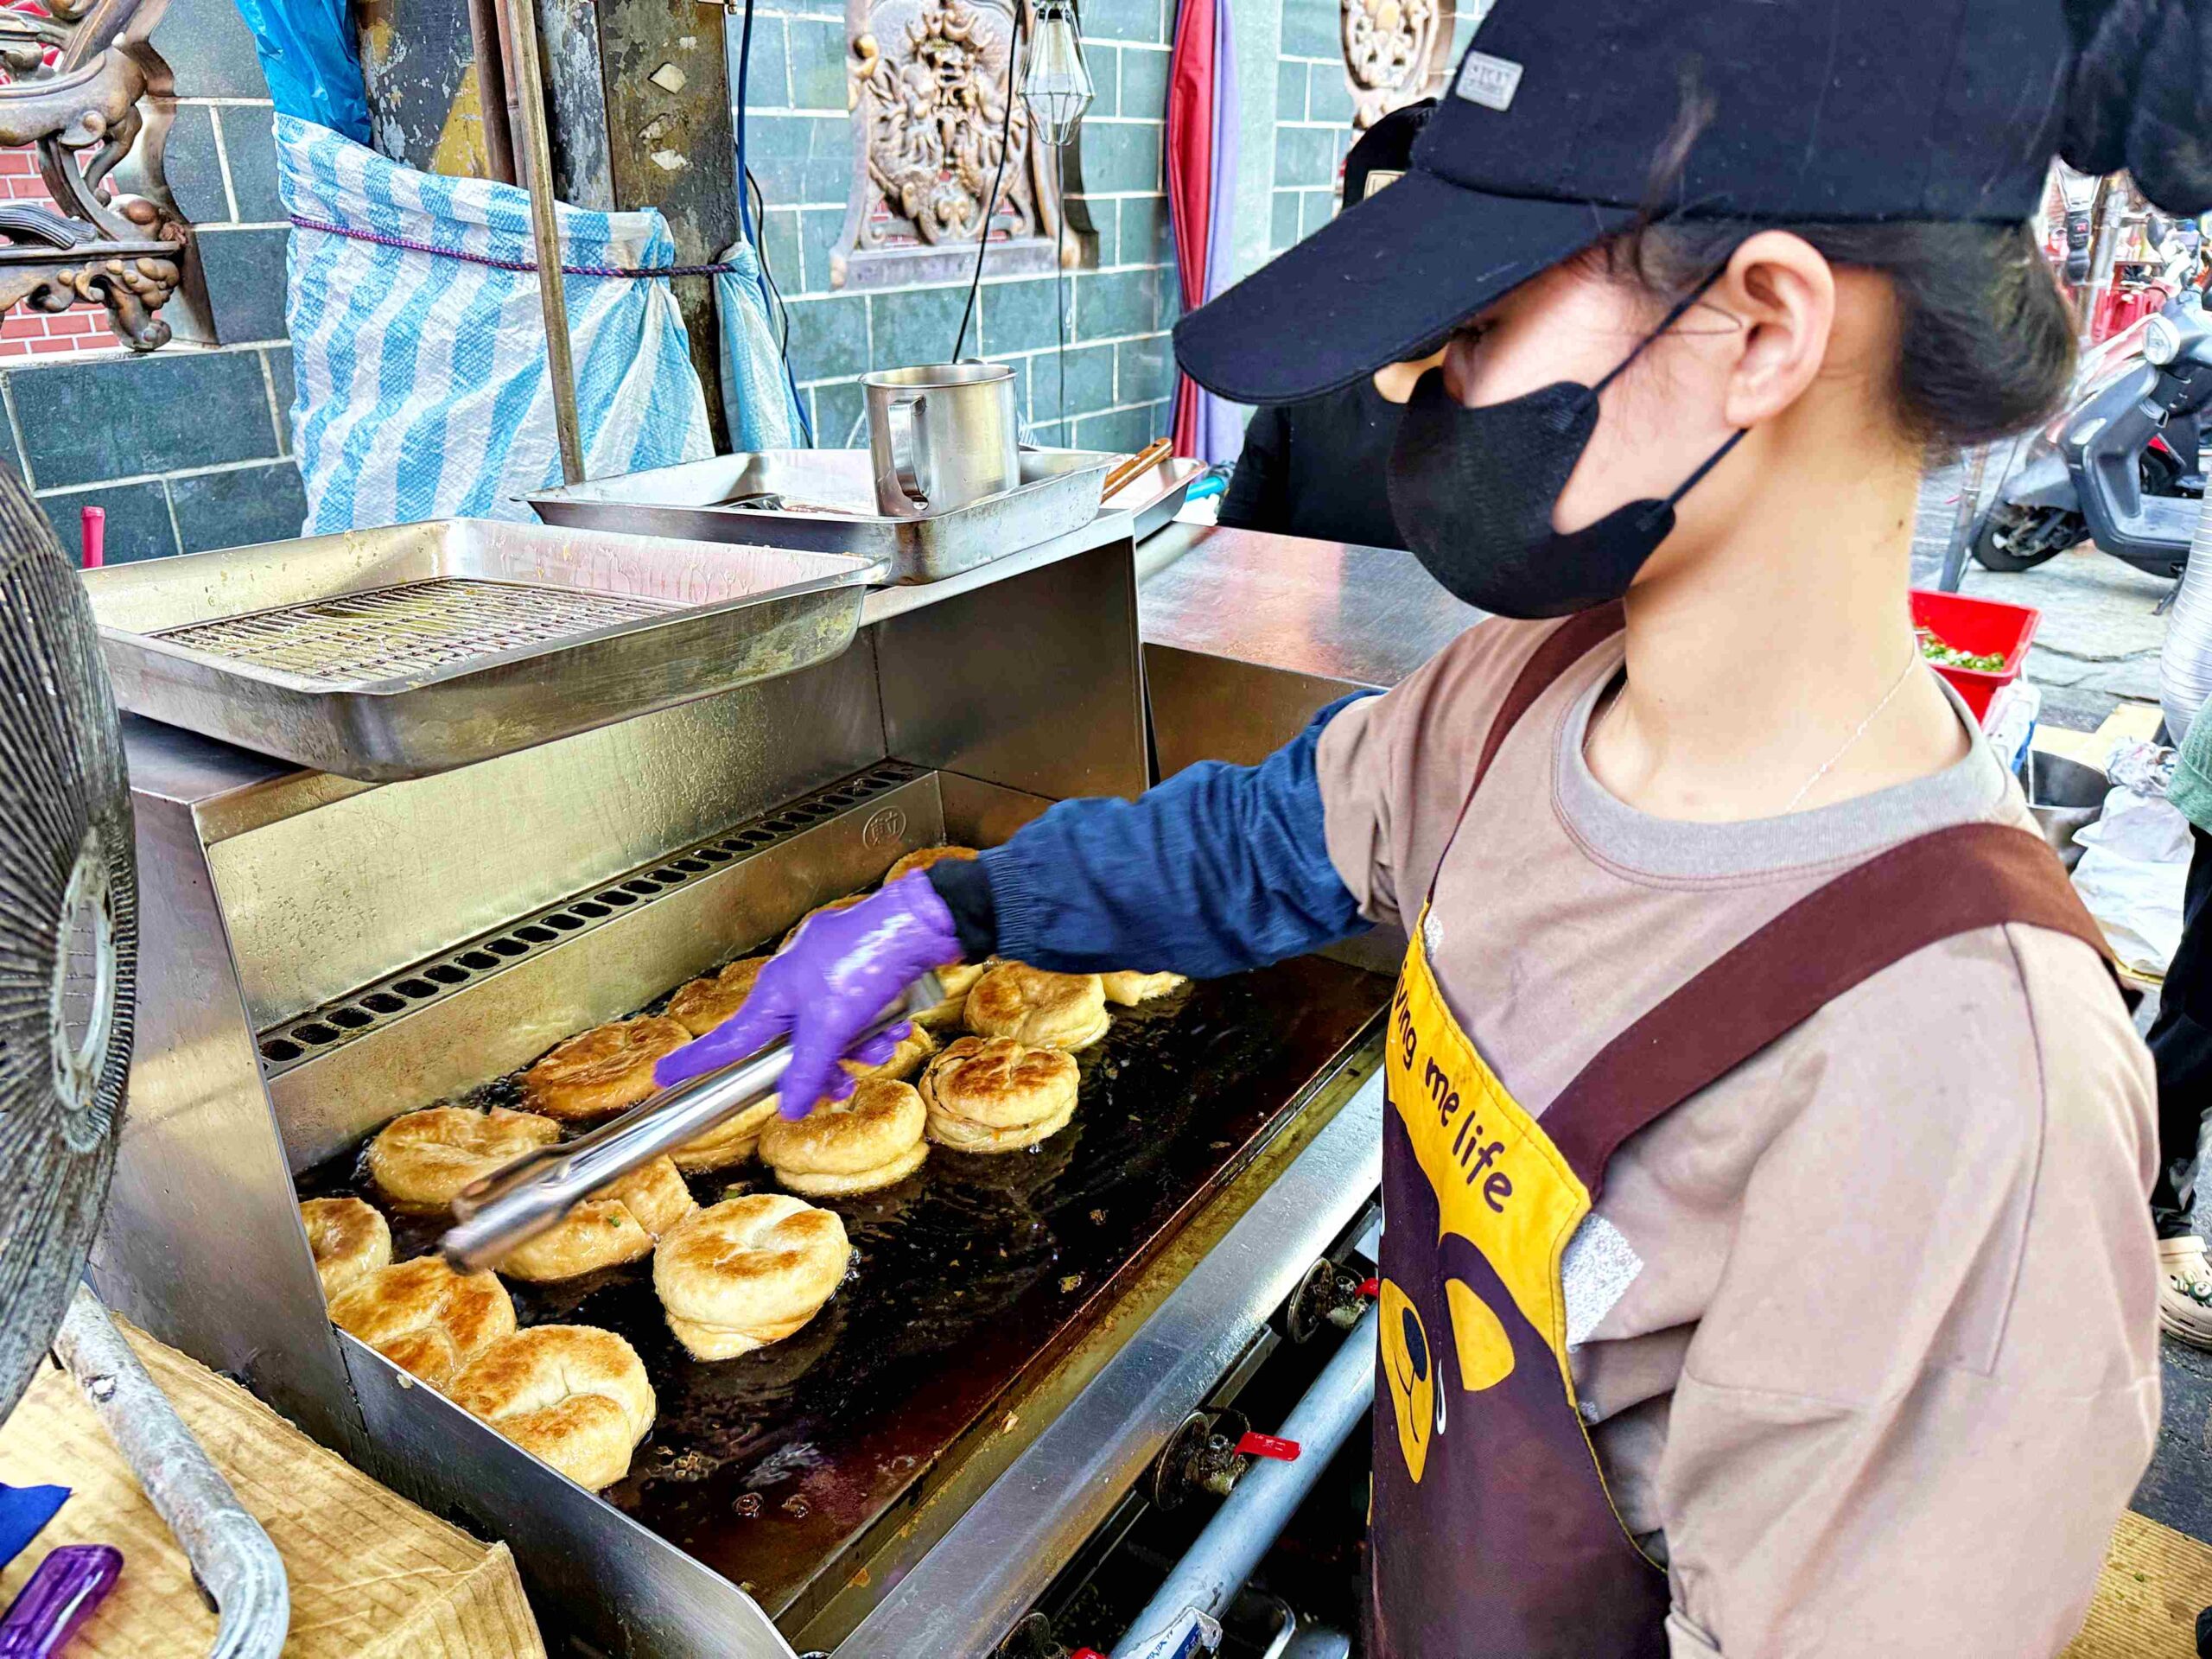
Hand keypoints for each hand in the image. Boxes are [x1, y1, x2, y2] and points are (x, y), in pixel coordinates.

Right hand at [652, 872, 962, 1118]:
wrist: (920, 925)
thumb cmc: (867, 959)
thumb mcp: (832, 1027)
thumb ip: (808, 1071)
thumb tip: (789, 1106)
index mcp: (776, 991)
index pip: (729, 1037)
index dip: (696, 1060)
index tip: (663, 1074)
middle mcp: (796, 982)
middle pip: (793, 1045)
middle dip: (824, 1066)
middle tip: (842, 1085)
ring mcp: (827, 975)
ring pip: (831, 1033)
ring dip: (859, 1047)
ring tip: (882, 1045)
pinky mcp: (858, 972)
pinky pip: (856, 1014)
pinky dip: (875, 1026)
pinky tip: (895, 1025)